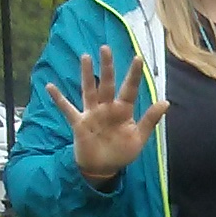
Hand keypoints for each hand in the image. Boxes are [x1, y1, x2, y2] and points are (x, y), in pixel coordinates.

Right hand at [46, 47, 167, 181]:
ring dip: (86, 74)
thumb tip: (166, 102)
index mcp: (123, 111)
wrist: (103, 168)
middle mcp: (107, 108)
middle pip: (107, 84)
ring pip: (89, 90)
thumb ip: (150, 120)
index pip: (129, 89)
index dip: (133, 75)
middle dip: (107, 67)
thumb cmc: (121, 152)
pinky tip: (50, 86)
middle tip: (106, 48)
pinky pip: (67, 109)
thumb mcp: (138, 138)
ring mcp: (92, 114)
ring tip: (85, 57)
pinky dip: (58, 99)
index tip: (138, 58)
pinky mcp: (79, 123)